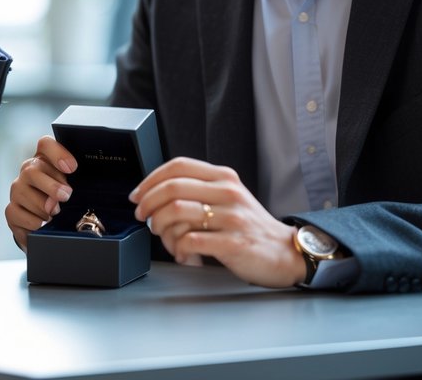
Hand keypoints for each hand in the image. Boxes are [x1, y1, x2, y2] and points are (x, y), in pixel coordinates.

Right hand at [5, 136, 77, 250]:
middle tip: (66, 196)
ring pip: (26, 195)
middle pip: (32, 171)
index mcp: (45, 159)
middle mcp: (28, 171)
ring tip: (54, 213)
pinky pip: (20, 215)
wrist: (45, 222)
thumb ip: (74, 181)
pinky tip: (43, 224)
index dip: (58, 153)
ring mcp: (17, 190)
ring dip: (44, 208)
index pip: (45, 144)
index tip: (72, 168)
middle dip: (51, 186)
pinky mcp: (11, 210)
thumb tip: (72, 189)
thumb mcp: (71, 186)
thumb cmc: (61, 199)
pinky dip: (35, 222)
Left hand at [129, 157, 304, 287]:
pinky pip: (190, 241)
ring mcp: (232, 217)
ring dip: (161, 229)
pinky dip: (178, 250)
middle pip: (172, 188)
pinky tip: (183, 255)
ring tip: (166, 240)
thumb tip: (155, 194)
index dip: (150, 179)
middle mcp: (228, 192)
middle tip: (143, 218)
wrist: (284, 252)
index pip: (178, 166)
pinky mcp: (234, 243)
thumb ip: (199, 190)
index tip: (137, 195)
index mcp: (223, 177)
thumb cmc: (249, 226)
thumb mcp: (228, 197)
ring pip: (177, 213)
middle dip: (148, 205)